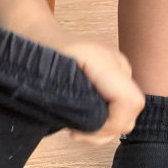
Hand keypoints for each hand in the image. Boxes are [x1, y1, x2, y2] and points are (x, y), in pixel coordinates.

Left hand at [25, 25, 143, 145]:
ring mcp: (120, 69)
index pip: (128, 100)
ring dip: (103, 128)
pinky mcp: (117, 76)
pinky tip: (82, 119)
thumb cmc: (36, 56)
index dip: (112, 124)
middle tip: (73, 133)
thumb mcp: (44, 81)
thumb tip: (85, 128)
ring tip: (75, 128)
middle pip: (131, 109)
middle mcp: (117, 63)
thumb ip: (71, 104)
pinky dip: (104, 120)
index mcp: (101, 60)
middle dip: (105, 130)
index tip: (80, 131)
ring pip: (128, 111)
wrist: (37, 34)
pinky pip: (120, 105)